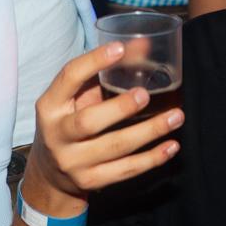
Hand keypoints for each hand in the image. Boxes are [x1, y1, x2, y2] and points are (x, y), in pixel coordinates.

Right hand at [19, 42, 184, 216]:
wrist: (50, 173)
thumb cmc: (70, 121)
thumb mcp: (79, 95)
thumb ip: (107, 70)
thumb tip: (145, 45)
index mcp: (50, 105)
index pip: (68, 78)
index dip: (92, 61)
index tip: (119, 48)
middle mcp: (57, 134)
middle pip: (88, 122)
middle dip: (120, 108)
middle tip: (145, 94)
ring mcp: (73, 161)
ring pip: (114, 147)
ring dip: (149, 132)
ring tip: (176, 117)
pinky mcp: (91, 181)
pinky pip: (126, 170)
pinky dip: (152, 159)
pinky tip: (171, 146)